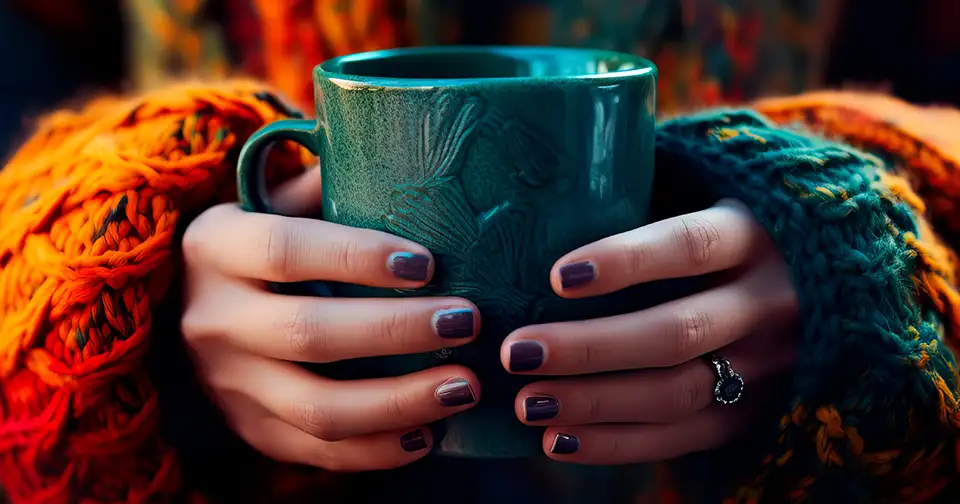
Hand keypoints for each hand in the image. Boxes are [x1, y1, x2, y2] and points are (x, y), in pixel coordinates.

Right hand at [180, 168, 481, 470]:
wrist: (186, 307)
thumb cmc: (261, 241)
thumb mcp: (275, 200)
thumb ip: (329, 181)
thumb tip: (419, 154)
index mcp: (216, 245)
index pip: (287, 250)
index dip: (358, 258)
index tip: (429, 263)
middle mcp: (212, 318)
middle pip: (309, 334)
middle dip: (396, 331)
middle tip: (467, 322)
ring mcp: (227, 384)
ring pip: (317, 408)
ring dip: (399, 402)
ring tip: (465, 386)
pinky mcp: (250, 429)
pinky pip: (316, 452)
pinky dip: (377, 451)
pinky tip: (430, 434)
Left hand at [502, 200, 797, 463]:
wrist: (819, 288)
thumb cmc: (722, 238)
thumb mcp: (706, 202)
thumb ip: (642, 204)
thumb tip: (533, 214)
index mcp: (753, 236)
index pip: (690, 245)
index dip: (626, 261)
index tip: (556, 276)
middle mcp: (769, 303)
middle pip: (677, 332)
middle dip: (589, 347)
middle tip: (516, 351)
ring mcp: (768, 366)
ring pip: (678, 392)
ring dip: (594, 402)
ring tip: (525, 402)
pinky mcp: (754, 414)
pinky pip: (683, 439)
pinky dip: (616, 445)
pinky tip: (556, 440)